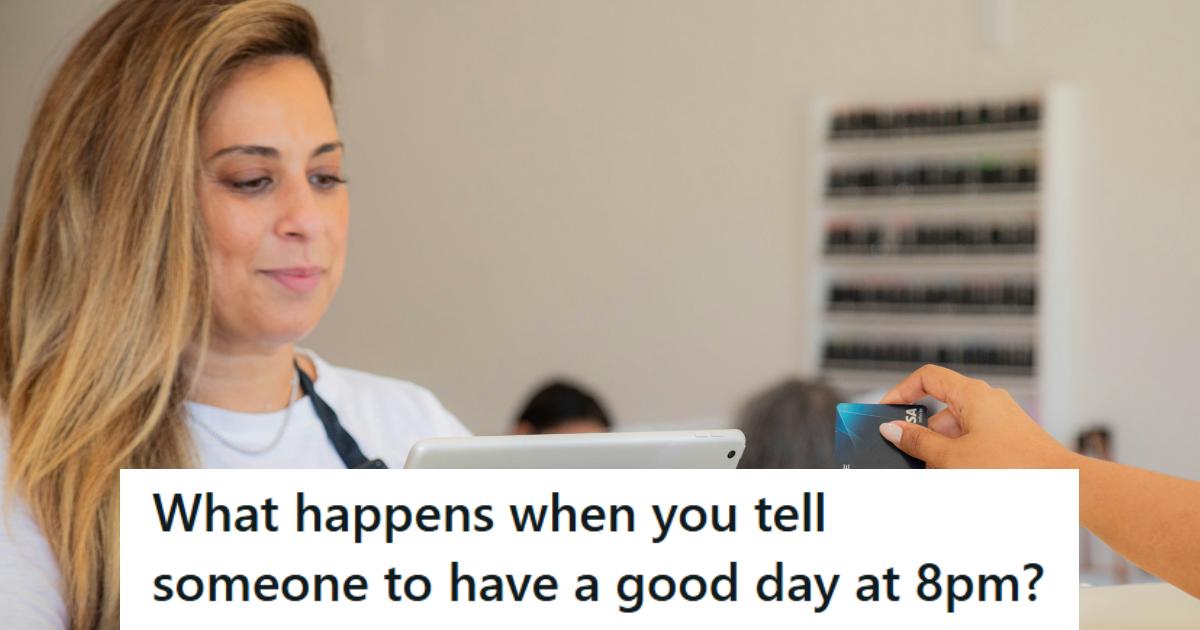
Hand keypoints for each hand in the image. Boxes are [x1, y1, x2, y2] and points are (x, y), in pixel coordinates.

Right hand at [877, 365, 1076, 468]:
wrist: (1062, 487)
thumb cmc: (1011, 468)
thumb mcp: (953, 457)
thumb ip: (918, 442)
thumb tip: (892, 429)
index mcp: (972, 395)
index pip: (927, 378)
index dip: (902, 392)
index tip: (887, 413)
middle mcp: (988, 402)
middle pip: (941, 411)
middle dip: (924, 437)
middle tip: (912, 460)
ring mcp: (1001, 421)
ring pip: (958, 432)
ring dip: (943, 453)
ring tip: (939, 477)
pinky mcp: (1011, 441)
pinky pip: (976, 444)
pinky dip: (962, 459)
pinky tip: (959, 480)